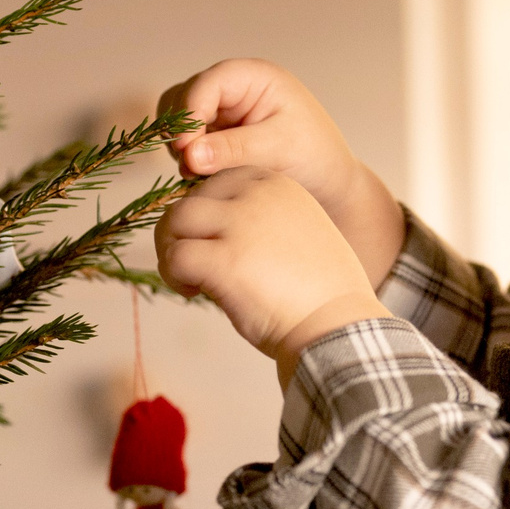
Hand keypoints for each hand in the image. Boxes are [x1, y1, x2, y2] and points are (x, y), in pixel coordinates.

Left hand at [156, 167, 388, 372]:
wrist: (337, 326)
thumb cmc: (320, 293)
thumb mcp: (298, 233)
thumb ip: (260, 220)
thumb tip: (213, 230)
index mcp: (277, 185)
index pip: (217, 182)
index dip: (206, 214)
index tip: (215, 244)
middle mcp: (257, 195)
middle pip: (191, 198)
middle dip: (183, 233)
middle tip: (193, 266)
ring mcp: (239, 225)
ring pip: (175, 220)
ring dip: (172, 250)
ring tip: (189, 279)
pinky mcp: (223, 259)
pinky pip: (176, 256)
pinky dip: (174, 275)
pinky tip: (194, 292)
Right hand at [159, 59, 405, 285]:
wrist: (328, 184)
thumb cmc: (314, 156)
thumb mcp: (276, 149)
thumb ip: (232, 149)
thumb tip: (188, 154)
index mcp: (252, 77)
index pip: (205, 85)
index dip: (189, 115)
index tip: (186, 150)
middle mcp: (233, 89)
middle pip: (183, 99)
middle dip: (182, 133)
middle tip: (191, 168)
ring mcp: (222, 113)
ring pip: (179, 121)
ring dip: (183, 148)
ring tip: (199, 176)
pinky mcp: (217, 136)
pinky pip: (188, 143)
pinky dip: (189, 160)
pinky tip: (204, 180)